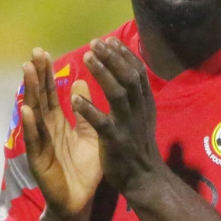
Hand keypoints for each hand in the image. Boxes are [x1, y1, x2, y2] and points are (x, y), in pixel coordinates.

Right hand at [21, 48, 102, 218]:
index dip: (47, 74)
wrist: (79, 202)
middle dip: (37, 76)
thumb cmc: (83, 170)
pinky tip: (27, 110)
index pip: (51, 94)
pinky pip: (34, 140)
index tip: (44, 53)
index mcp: (57, 124)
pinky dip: (30, 125)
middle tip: (34, 53)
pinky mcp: (38, 161)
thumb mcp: (90, 136)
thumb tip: (82, 83)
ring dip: (30, 93)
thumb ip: (85, 112)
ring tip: (27, 72)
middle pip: (40, 98)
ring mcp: (40, 144)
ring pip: (34, 114)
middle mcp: (46, 130)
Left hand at [76, 37, 166, 196]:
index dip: (123, 54)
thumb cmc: (137, 146)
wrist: (144, 179)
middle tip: (95, 43)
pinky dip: (90, 110)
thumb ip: (131, 94)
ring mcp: (129, 126)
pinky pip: (103, 123)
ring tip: (87, 58)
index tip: (108, 40)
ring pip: (119, 94)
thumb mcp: (139, 117)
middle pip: (129, 76)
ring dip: (103, 74)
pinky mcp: (117, 143)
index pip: (137, 71)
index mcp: (145, 104)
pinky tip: (75, 100)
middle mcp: (140, 111)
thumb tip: (123, 69)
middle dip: (113, 58)